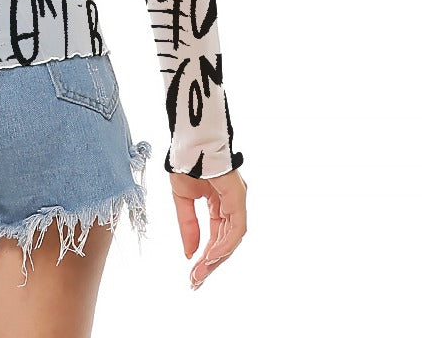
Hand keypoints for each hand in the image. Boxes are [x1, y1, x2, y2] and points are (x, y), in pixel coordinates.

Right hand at [169, 168, 246, 288]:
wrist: (188, 141)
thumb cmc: (186, 162)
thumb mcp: (182, 199)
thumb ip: (188, 226)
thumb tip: (190, 252)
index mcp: (219, 204)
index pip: (215, 236)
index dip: (205, 256)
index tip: (193, 274)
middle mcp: (231, 205)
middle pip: (224, 241)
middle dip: (210, 263)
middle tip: (196, 281)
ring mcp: (236, 201)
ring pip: (231, 238)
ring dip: (216, 257)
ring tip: (201, 272)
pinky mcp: (238, 197)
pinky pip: (235, 227)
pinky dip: (224, 244)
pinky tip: (211, 255)